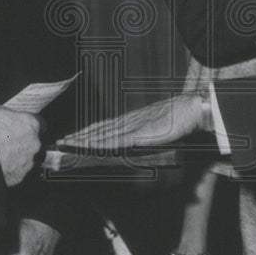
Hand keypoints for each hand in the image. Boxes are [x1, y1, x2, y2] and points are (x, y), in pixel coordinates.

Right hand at [0, 102, 42, 186]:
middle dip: (22, 141)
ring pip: (25, 158)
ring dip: (16, 156)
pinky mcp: (18, 176)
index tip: (22, 126)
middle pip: (33, 142)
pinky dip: (9, 169)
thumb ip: (5, 112)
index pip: (40, 123)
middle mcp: (34, 143)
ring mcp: (27, 161)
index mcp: (30, 124)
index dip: (28, 125)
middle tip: (6, 140)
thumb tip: (4, 114)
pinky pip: (16, 172)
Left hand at [59, 92, 204, 150]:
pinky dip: (103, 143)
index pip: (105, 126)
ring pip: (104, 133)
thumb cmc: (179, 117)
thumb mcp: (158, 126)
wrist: (191, 108)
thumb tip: (136, 141)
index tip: (74, 136)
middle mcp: (129, 121)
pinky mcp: (141, 133)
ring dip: (86, 139)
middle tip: (63, 140)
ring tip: (71, 143)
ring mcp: (134, 126)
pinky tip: (93, 146)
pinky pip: (118, 140)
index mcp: (132, 119)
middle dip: (81, 135)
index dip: (88, 131)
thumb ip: (145, 134)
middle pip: (100, 129)